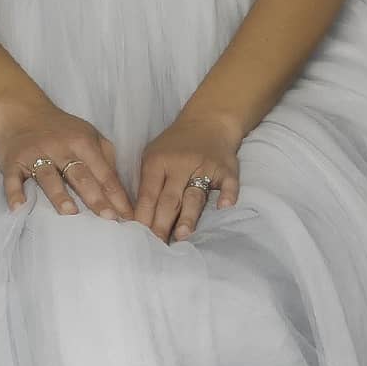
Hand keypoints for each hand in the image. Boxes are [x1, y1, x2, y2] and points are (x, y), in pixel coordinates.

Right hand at [0, 98, 128, 220]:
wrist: (21, 111)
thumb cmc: (60, 129)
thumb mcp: (88, 135)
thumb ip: (105, 157)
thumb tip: (120, 189)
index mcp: (82, 142)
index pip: (103, 172)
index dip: (116, 194)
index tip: (127, 215)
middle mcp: (60, 147)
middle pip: (80, 175)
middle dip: (96, 197)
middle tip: (108, 218)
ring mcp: (35, 154)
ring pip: (48, 176)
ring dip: (59, 194)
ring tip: (70, 212)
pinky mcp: (13, 161)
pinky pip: (13, 178)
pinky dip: (15, 192)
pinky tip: (19, 207)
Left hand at [133, 108, 243, 243]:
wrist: (208, 120)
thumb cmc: (175, 145)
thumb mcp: (153, 155)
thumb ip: (147, 183)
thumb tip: (138, 219)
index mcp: (157, 161)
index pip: (148, 193)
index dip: (143, 216)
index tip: (138, 238)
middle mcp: (180, 165)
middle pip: (169, 198)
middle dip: (162, 223)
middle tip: (157, 245)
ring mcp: (204, 166)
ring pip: (195, 194)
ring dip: (189, 214)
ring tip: (183, 234)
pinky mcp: (226, 168)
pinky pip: (228, 183)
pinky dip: (228, 194)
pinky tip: (225, 206)